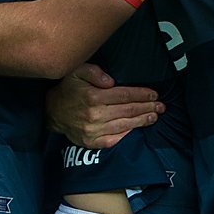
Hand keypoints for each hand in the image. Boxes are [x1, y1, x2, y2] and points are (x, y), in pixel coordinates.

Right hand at [45, 63, 163, 148]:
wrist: (51, 112)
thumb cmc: (68, 89)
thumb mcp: (77, 71)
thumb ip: (95, 72)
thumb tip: (111, 81)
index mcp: (93, 97)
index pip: (125, 95)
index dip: (142, 95)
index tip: (154, 94)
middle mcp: (95, 115)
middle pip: (128, 111)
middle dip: (148, 107)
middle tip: (161, 106)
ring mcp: (93, 131)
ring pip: (124, 125)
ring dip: (142, 121)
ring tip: (155, 116)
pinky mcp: (91, 142)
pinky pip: (114, 140)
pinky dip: (127, 135)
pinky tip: (137, 129)